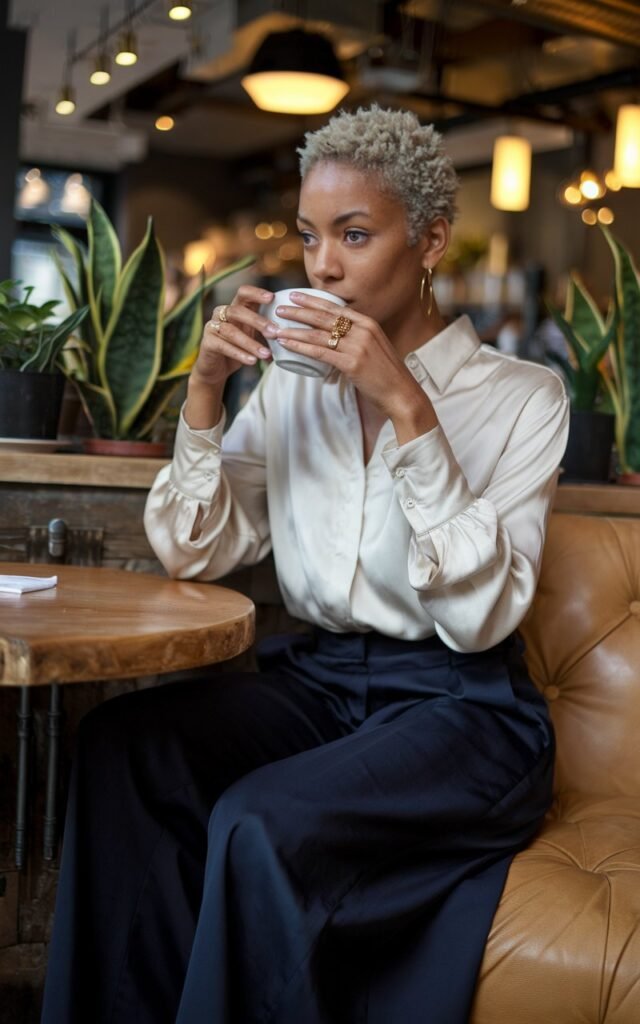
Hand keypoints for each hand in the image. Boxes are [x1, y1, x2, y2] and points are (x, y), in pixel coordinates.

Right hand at [191, 285, 274, 389]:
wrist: (217, 369)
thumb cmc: (239, 350)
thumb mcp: (255, 338)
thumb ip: (268, 333)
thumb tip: (293, 333)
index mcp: (235, 308)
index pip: (244, 293)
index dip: (256, 293)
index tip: (272, 298)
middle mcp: (222, 314)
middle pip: (238, 310)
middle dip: (258, 321)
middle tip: (274, 333)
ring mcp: (213, 327)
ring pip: (231, 331)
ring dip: (251, 343)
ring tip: (266, 354)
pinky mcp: (207, 342)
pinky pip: (223, 346)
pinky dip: (239, 354)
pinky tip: (252, 361)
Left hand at [271, 292, 433, 427]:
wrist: (401, 393)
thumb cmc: (386, 374)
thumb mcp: (374, 348)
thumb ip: (357, 341)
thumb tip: (337, 341)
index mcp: (368, 323)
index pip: (335, 307)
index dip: (313, 300)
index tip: (295, 295)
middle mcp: (363, 330)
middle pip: (323, 317)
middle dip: (298, 311)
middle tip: (279, 309)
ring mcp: (358, 346)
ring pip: (318, 335)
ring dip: (293, 331)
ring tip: (275, 329)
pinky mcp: (352, 363)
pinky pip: (320, 352)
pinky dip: (300, 347)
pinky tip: (287, 345)